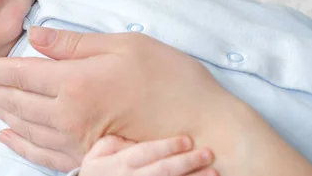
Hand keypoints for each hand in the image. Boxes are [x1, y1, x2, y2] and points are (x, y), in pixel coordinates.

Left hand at [0, 27, 231, 168]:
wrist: (204, 126)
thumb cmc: (169, 78)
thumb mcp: (123, 45)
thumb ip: (74, 44)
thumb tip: (36, 37)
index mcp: (75, 83)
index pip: (20, 74)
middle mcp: (68, 115)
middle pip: (15, 101)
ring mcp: (76, 141)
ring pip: (23, 126)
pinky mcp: (88, 158)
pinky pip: (42, 153)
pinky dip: (20, 143)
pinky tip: (6, 135)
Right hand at [79, 136, 216, 175]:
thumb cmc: (98, 170)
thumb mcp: (98, 153)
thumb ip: (115, 143)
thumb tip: (135, 139)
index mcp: (120, 164)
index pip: (146, 153)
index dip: (167, 147)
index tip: (187, 140)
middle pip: (163, 171)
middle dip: (186, 162)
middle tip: (207, 154)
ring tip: (214, 172)